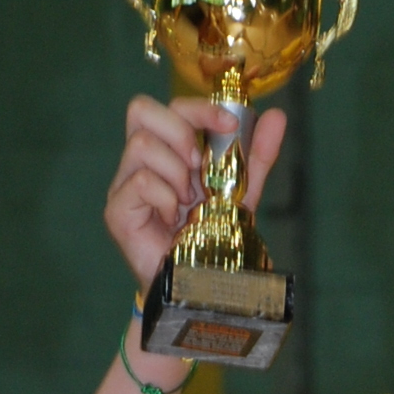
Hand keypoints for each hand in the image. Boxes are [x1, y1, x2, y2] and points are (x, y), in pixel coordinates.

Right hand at [104, 95, 288, 290]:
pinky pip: (141, 182)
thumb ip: (256, 155)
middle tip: (199, 167)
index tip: (230, 125)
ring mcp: (123, 185)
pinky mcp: (117, 211)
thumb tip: (276, 115)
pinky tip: (175, 219)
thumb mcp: (240, 192)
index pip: (170, 106)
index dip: (199, 107)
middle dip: (180, 132)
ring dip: (177, 173)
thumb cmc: (211, 237)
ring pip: (142, 145)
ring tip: (188, 204)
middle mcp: (138, 162)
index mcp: (165, 150)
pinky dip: (167, 198)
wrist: (198, 287)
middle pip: (142, 110)